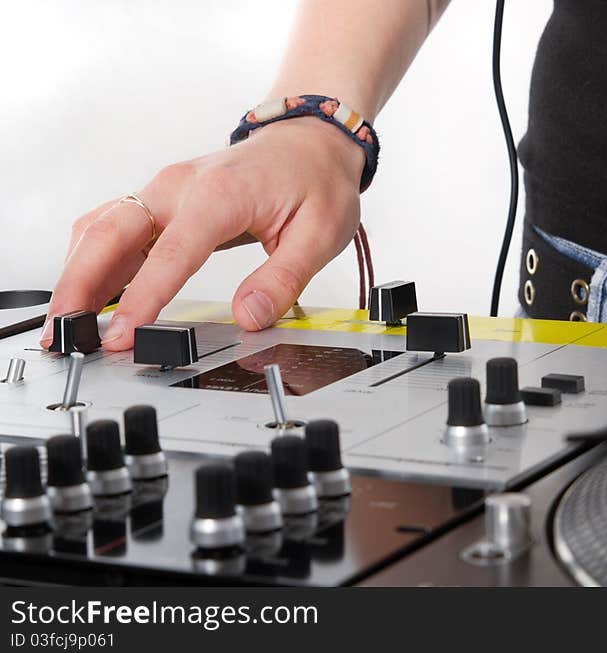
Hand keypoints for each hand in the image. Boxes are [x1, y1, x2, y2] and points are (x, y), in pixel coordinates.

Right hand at [40, 117, 364, 350]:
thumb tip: (249, 317)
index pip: (171, 252)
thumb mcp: (320, 234)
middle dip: (80, 283)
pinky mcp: (162, 200)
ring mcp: (165, 190)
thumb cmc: (316, 182)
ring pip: (102, 228)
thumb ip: (283, 279)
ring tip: (67, 323)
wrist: (309, 142)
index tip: (123, 335)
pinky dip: (94, 260)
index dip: (144, 298)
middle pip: (110, 231)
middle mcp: (180, 186)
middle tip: (64, 333)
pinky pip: (114, 227)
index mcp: (220, 194)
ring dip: (78, 273)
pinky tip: (91, 294)